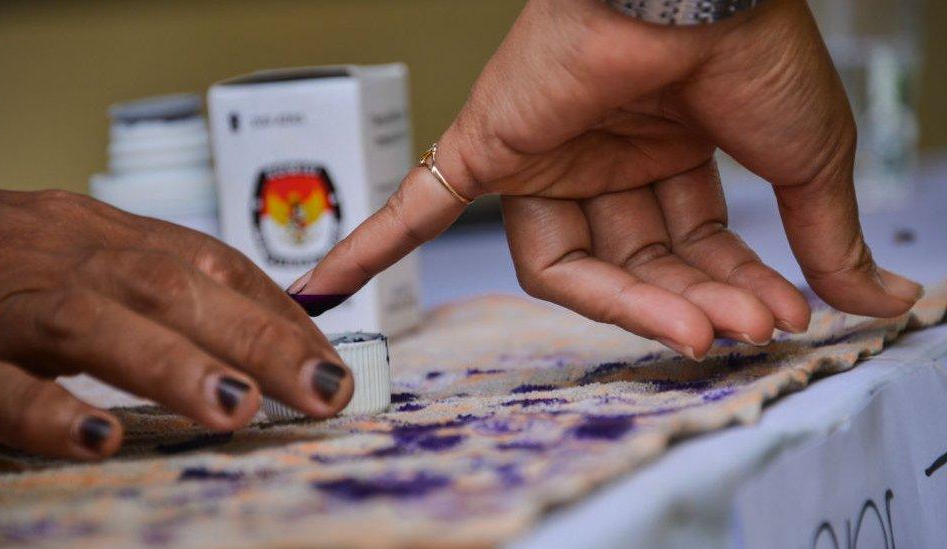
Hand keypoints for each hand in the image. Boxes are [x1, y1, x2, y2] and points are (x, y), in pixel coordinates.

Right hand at [0, 189, 352, 459]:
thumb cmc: (12, 264)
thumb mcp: (96, 259)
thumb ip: (170, 285)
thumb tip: (276, 325)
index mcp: (111, 235)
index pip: (213, 265)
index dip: (278, 314)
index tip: (331, 364)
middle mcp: (70, 258)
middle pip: (170, 290)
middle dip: (255, 339)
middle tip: (324, 391)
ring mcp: (9, 306)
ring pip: (94, 327)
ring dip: (171, 366)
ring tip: (238, 408)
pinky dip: (48, 412)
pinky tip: (98, 440)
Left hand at [293, 0, 921, 358]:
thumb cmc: (755, 48)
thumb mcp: (807, 157)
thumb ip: (825, 235)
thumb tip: (886, 297)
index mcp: (668, 150)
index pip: (689, 247)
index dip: (730, 287)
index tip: (782, 315)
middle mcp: (600, 157)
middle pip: (635, 261)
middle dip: (695, 301)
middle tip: (751, 329)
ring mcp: (539, 155)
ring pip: (568, 261)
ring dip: (636, 303)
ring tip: (703, 334)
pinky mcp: (484, 148)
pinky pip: (416, 207)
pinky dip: (371, 249)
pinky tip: (327, 298)